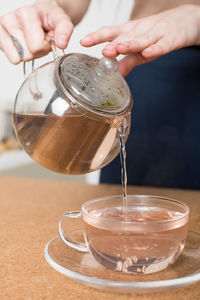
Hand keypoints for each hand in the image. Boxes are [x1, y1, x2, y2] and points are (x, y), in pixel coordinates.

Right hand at [0, 1, 72, 63]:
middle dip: (37, 51)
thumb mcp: (62, 21)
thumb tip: (61, 43)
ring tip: (32, 42)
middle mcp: (11, 19)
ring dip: (28, 54)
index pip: (36, 45)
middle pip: (27, 54)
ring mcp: (3, 29)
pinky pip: (12, 60)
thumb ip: (65, 30)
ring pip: (19, 58)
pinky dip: (20, 56)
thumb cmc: (48, 19)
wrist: (41, 14)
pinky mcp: (0, 39)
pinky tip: (23, 45)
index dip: (45, 46)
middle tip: (39, 40)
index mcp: (26, 13)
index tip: (47, 38)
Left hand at [81, 5, 199, 75]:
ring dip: (130, 44)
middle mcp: (141, 31)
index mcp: (130, 32)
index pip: (111, 32)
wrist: (186, 20)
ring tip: (119, 49)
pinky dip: (156, 49)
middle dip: (114, 44)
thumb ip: (127, 62)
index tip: (84, 41)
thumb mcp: (139, 48)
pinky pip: (163, 45)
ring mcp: (156, 33)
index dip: (97, 36)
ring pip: (143, 39)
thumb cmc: (157, 34)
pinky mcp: (172, 38)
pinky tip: (148, 53)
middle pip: (125, 36)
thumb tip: (114, 76)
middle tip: (103, 51)